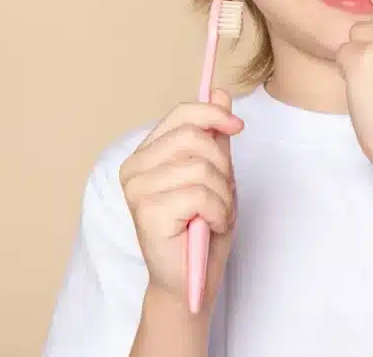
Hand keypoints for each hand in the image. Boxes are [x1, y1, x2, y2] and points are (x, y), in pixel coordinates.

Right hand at [118, 89, 242, 314]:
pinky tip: (208, 227)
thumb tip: (221, 92)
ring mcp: (137, 190)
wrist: (192, 281)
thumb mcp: (217, 174)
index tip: (237, 126)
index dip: (214, 114)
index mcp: (147, 154)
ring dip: (223, 195)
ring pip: (201, 168)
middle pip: (194, 137)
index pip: (181, 114)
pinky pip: (200, 195)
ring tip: (215, 214)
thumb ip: (215, 136)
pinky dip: (217, 212)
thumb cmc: (202, 229)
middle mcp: (134, 168)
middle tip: (222, 193)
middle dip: (222, 165)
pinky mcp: (146, 212)